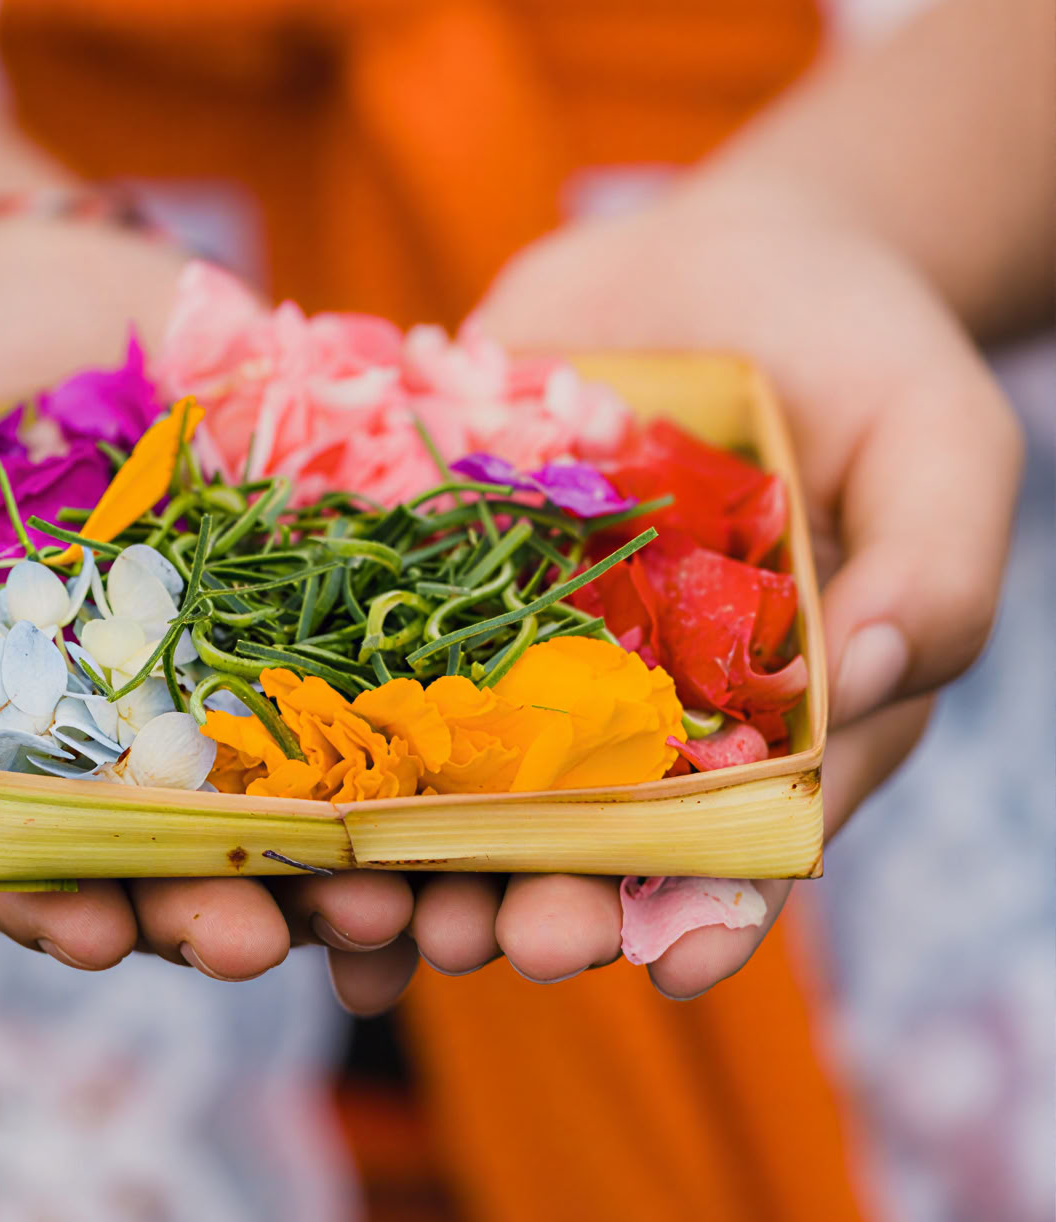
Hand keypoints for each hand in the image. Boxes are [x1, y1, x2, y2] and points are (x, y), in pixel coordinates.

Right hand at [0, 220, 414, 976]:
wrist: (23, 296)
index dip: (19, 896)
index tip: (96, 929)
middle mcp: (34, 750)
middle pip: (101, 864)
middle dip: (177, 912)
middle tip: (257, 941)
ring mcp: (146, 707)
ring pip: (211, 826)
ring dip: (285, 878)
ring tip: (366, 905)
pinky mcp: (240, 653)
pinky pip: (294, 736)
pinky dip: (346, 787)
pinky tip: (408, 832)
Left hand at [324, 170, 1022, 1012]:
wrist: (737, 253)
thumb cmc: (866, 353)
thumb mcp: (941, 444)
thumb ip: (936, 567)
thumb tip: (870, 671)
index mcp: (765, 710)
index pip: (740, 847)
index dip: (708, 915)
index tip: (667, 969)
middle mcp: (635, 698)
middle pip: (575, 833)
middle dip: (522, 898)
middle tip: (468, 939)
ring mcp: (526, 633)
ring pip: (457, 770)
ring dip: (405, 847)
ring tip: (358, 894)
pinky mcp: (440, 558)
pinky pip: (377, 644)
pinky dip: (330, 718)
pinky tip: (280, 783)